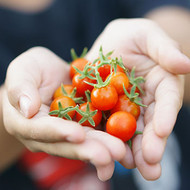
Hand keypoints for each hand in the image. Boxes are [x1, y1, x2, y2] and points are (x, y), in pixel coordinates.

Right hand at [3, 47, 125, 180]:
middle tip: (108, 156)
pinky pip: (97, 133)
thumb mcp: (22, 70)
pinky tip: (127, 145)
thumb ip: (20, 88)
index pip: (42, 130)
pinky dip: (111, 140)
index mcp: (28, 123)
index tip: (77, 134)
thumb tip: (27, 109)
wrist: (49, 77)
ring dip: (103, 150)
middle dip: (88, 150)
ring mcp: (68, 132)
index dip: (59, 132)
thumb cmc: (32, 71)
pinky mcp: (85, 127)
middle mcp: (48, 135)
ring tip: (121, 153)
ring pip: (85, 144)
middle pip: (67, 144)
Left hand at [86, 18, 189, 179]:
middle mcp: (146, 100)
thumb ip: (165, 49)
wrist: (109, 44)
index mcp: (161, 83)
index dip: (165, 116)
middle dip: (151, 144)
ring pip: (131, 130)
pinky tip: (108, 153)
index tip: (162, 131)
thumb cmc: (131, 35)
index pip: (166, 101)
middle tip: (151, 166)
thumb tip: (186, 64)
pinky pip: (107, 125)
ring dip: (133, 150)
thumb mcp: (147, 35)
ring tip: (134, 167)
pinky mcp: (107, 109)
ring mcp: (127, 107)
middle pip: (150, 123)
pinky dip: (109, 139)